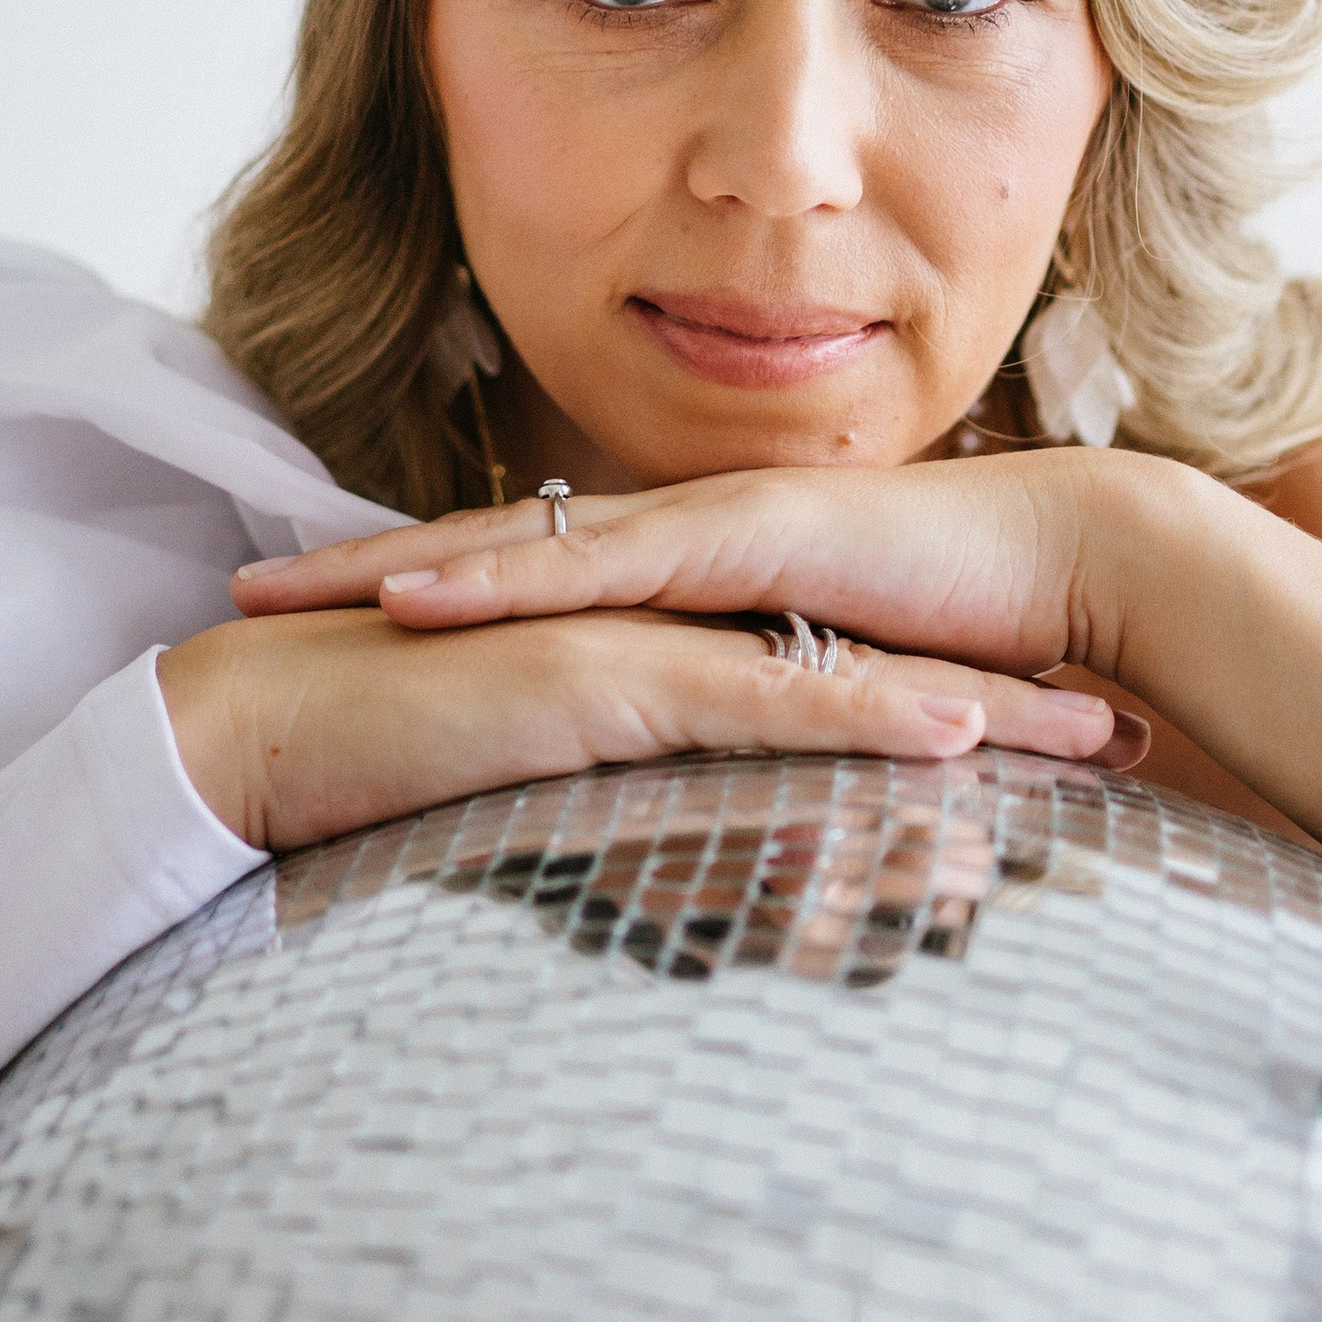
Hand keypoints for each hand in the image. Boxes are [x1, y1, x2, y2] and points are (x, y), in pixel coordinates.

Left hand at [232, 454, 1308, 836]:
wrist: (1079, 566)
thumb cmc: (978, 636)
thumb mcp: (843, 689)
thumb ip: (773, 724)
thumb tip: (723, 795)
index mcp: (699, 565)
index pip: (537, 574)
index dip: (428, 589)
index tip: (321, 617)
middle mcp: (686, 530)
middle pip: (494, 543)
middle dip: (363, 566)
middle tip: (242, 588)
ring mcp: (711, 527)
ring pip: (522, 542)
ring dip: (398, 566)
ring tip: (289, 591)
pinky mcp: (749, 546)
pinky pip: (600, 566)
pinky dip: (500, 580)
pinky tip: (416, 604)